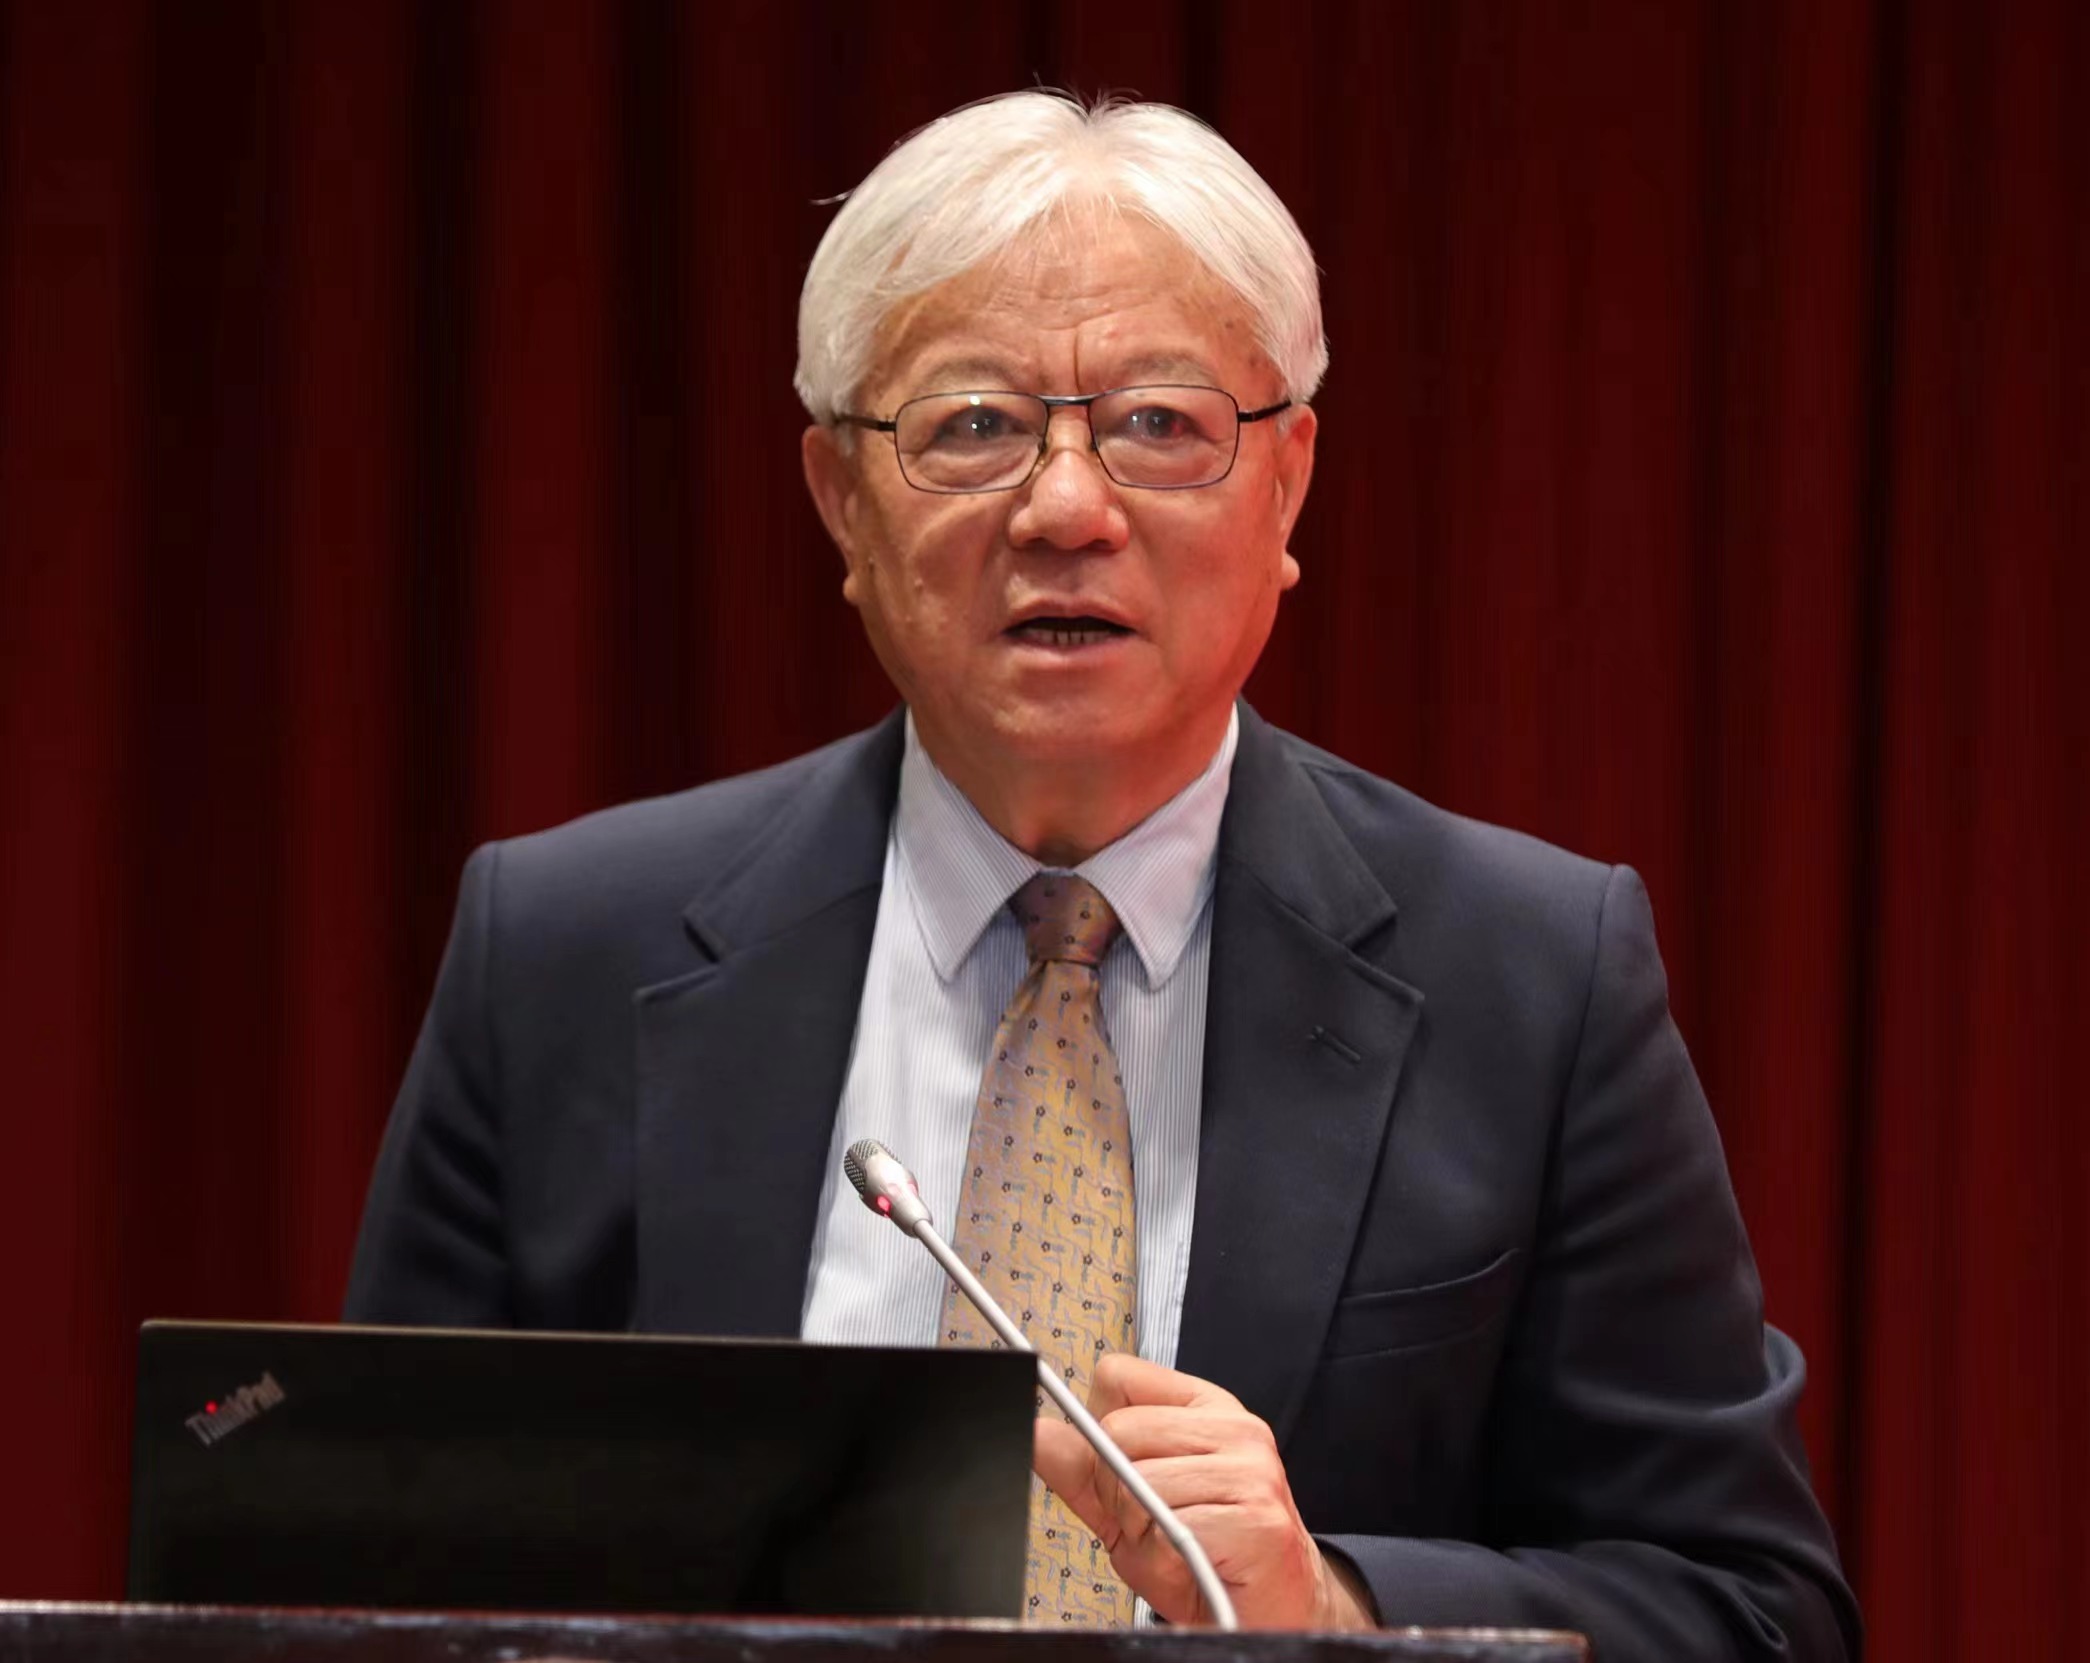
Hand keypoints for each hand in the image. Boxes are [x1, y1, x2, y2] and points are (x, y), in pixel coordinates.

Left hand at [1031, 1352, 1376, 1628]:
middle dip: (1113, 1491)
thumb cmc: (1201, 1556)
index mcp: (1202, 1407)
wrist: (1270, 1611)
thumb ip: (1082, 1468)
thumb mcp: (1127, 1506)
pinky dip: (1167, 1559)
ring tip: (1174, 1546)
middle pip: (1117, 1428)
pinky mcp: (1258, 1517)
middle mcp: (1233, 1426)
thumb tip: (1036, 1433)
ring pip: (1139, 1481)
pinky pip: (1172, 1528)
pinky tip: (1193, 1562)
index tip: (1121, 1471)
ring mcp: (1252, 1468)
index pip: (1117, 1375)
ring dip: (1140, 1531)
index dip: (1099, 1430)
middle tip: (1147, 1523)